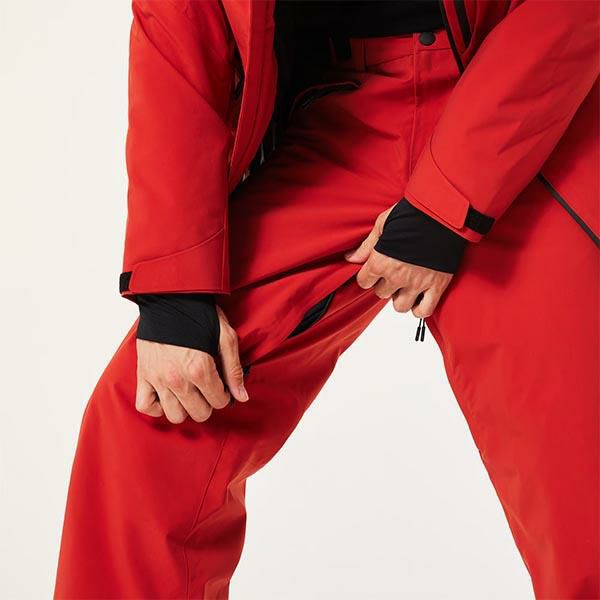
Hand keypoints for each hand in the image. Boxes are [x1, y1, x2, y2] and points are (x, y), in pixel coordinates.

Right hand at [135, 307, 247, 422]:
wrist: (170, 297)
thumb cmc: (200, 314)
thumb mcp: (226, 337)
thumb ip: (234, 370)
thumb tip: (241, 397)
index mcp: (200, 369)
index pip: (218, 401)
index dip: (224, 395)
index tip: (221, 387)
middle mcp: (178, 378)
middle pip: (199, 413)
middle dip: (208, 403)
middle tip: (207, 390)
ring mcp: (158, 378)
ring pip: (174, 415)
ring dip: (185, 408)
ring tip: (189, 394)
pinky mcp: (143, 375)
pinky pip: (146, 406)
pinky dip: (157, 407)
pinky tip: (168, 397)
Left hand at [345, 208, 452, 316]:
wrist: (444, 212)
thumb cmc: (412, 214)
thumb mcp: (383, 224)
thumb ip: (366, 245)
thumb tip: (351, 258)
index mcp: (381, 261)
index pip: (364, 282)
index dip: (368, 275)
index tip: (375, 270)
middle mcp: (397, 276)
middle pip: (382, 293)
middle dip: (385, 284)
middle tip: (394, 272)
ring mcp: (418, 283)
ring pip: (400, 306)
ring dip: (401, 298)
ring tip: (406, 285)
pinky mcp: (437, 286)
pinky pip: (424, 310)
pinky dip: (420, 309)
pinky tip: (418, 298)